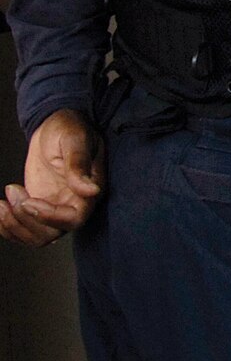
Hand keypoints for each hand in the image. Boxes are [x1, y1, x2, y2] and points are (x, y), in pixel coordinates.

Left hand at [0, 109, 103, 246]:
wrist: (54, 124)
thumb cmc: (68, 127)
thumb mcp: (73, 140)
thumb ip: (78, 165)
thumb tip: (91, 190)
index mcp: (88, 191)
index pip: (73, 219)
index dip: (49, 216)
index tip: (28, 201)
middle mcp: (73, 204)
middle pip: (51, 234)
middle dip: (25, 221)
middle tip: (13, 193)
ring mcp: (55, 207)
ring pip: (37, 237)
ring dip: (14, 226)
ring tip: (2, 204)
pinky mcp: (39, 206)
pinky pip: (24, 230)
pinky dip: (7, 227)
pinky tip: (0, 209)